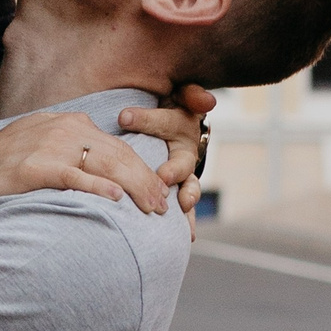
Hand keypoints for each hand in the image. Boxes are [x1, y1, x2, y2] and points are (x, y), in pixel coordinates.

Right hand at [0, 111, 169, 212]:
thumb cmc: (8, 160)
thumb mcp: (45, 141)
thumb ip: (73, 147)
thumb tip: (103, 168)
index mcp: (72, 123)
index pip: (118, 146)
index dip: (143, 169)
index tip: (159, 190)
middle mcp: (67, 130)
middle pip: (119, 155)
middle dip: (146, 181)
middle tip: (163, 206)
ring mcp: (53, 147)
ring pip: (106, 165)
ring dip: (134, 187)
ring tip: (152, 206)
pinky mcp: (38, 168)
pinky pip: (75, 177)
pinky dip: (98, 187)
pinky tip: (116, 198)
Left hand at [117, 83, 214, 218]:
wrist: (170, 126)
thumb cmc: (168, 109)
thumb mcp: (178, 97)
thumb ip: (191, 95)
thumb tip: (207, 99)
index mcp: (182, 125)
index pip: (167, 122)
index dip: (146, 120)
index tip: (123, 117)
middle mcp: (186, 152)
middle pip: (183, 160)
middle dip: (174, 169)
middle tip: (163, 176)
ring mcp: (184, 174)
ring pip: (189, 185)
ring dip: (188, 194)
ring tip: (183, 203)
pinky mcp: (180, 191)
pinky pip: (185, 205)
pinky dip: (187, 220)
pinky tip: (189, 234)